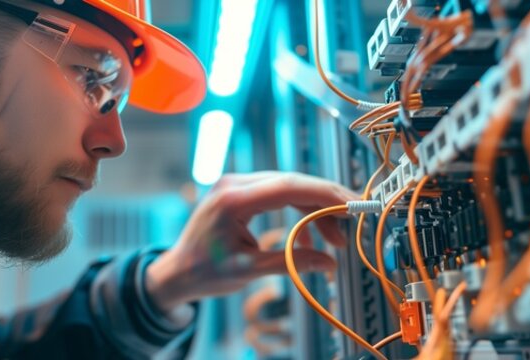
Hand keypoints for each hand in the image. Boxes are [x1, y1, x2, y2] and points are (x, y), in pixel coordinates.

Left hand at [144, 172, 357, 312]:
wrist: (176, 272)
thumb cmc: (204, 273)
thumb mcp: (248, 270)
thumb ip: (290, 262)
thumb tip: (329, 264)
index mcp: (234, 199)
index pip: (289, 187)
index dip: (325, 193)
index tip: (352, 204)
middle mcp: (235, 184)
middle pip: (293, 183)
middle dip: (326, 202)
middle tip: (353, 220)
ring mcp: (237, 185)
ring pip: (289, 188)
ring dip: (314, 210)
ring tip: (335, 240)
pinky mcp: (240, 192)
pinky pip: (277, 195)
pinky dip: (297, 212)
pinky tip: (308, 238)